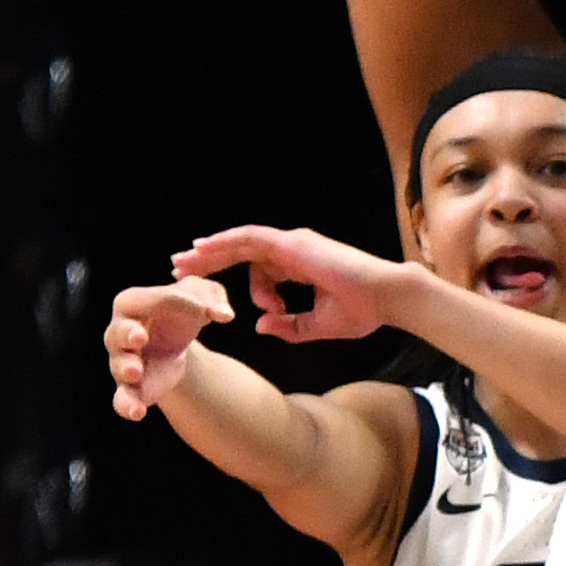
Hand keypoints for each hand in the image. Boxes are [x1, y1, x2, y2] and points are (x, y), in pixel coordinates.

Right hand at [102, 276, 228, 419]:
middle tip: (140, 337)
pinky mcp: (132, 388)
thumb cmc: (181, 311)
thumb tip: (225, 314)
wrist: (176, 343)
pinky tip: (138, 413)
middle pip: (118, 333)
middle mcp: (121, 332)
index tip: (198, 309)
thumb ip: (213, 298)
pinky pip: (122, 399)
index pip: (148, 300)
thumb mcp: (202, 297)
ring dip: (126, 370)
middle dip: (127, 334)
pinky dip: (127, 405)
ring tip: (136, 373)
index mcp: (134, 303)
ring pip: (118, 367)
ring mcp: (123, 362)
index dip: (169, 302)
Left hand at [170, 223, 403, 344]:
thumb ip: (289, 326)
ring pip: (240, 243)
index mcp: (300, 266)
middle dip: (210, 260)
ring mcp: (293, 244)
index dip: (231, 276)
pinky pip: (250, 239)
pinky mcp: (293, 244)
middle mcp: (293, 251)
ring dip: (210, 251)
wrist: (385, 298)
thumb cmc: (361, 311)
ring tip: (183, 262)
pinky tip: (204, 249)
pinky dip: (226, 242)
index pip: (258, 269)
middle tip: (180, 268)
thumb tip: (260, 325)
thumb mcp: (317, 325)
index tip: (207, 291)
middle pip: (242, 252)